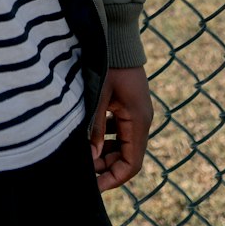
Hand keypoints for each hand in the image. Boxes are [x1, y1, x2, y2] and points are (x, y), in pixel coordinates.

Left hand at [90, 65, 152, 192]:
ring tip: (83, 157)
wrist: (118, 38)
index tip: (94, 187)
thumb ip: (94, 127)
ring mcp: (136, 113)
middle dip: (106, 167)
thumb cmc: (108, 63)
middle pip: (127, 157)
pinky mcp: (129, 106)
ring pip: (123, 145)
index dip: (113, 178)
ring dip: (105, 153)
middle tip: (83, 173)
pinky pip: (120, 131)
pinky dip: (105, 138)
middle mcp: (141, 120)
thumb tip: (89, 158)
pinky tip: (88, 137)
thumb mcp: (99, 95)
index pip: (131, 164)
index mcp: (138, 121)